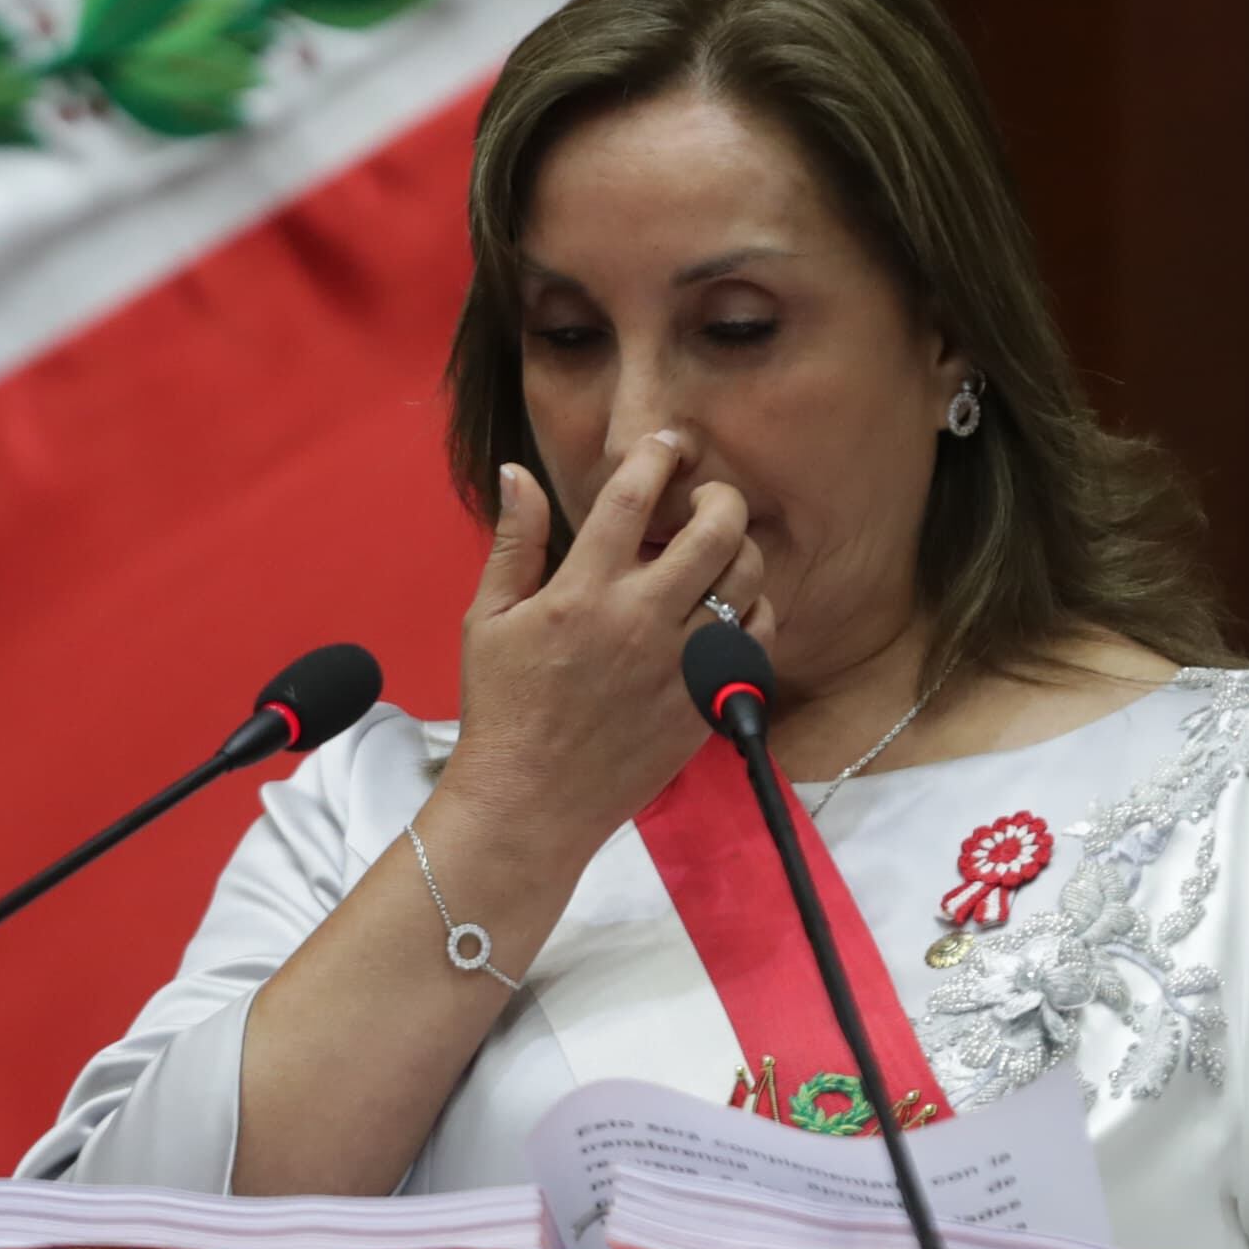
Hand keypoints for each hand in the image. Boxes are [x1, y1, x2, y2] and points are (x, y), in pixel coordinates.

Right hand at [440, 432, 771, 857]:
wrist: (531, 802)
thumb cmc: (503, 708)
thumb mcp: (490, 618)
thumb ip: (515, 542)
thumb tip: (518, 472)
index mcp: (581, 592)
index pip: (632, 498)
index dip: (656, 456)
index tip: (667, 445)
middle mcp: (640, 619)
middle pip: (715, 530)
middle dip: (720, 496)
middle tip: (707, 499)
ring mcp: (681, 663)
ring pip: (746, 579)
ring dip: (740, 551)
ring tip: (718, 551)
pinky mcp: (705, 700)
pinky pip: (757, 638)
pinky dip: (753, 611)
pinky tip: (728, 608)